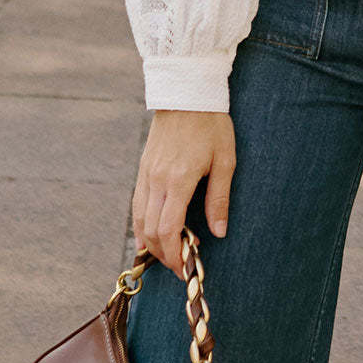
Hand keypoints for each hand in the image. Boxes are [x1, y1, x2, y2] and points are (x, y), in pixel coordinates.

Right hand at [131, 110, 236, 277]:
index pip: (169, 229)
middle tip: (179, 268)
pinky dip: (141, 225)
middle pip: (151, 230)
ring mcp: (146, 174)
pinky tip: (149, 235)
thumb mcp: (225, 160)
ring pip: (139, 219)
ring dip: (150, 242)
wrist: (187, 94)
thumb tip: (219, 232)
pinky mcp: (143, 168)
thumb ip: (219, 198)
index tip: (185, 268)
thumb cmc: (211, 125)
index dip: (175, 254)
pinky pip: (137, 204)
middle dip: (163, 255)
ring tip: (166, 256)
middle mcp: (157, 180)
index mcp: (179, 179)